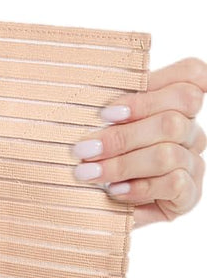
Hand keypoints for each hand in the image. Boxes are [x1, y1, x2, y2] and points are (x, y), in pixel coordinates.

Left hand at [69, 57, 206, 227]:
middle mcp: (188, 130)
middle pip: (172, 120)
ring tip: (89, 173)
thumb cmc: (95, 155)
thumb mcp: (97, 126)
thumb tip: (86, 88)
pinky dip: (139, 187)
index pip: (193, 75)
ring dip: (122, 164)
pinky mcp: (189, 193)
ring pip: (168, 154)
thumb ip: (106, 106)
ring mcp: (192, 161)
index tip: (108, 111)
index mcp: (171, 104)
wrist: (97, 202)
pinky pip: (174, 184)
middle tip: (83, 150)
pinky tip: (115, 191)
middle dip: (121, 136)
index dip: (158, 84)